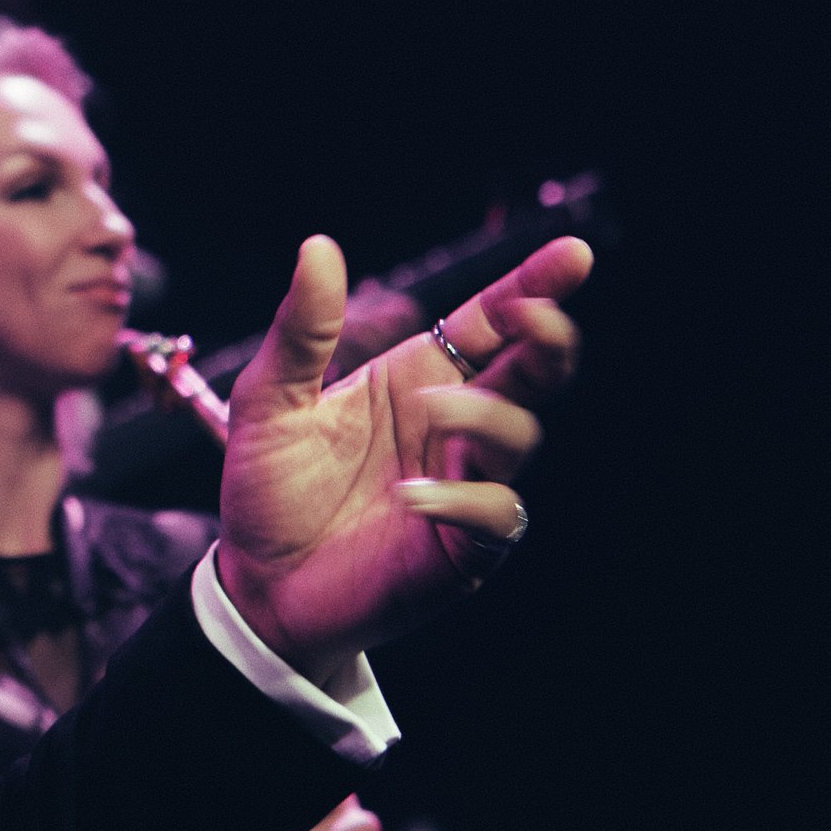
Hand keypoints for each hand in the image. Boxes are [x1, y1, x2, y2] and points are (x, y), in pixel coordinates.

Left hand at [216, 234, 588, 680]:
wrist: (257, 583)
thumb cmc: (269, 487)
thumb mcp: (269, 398)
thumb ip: (302, 329)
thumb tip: (319, 247)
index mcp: (414, 378)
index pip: (489, 324)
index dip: (534, 286)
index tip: (573, 254)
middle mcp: (451, 426)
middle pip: (531, 371)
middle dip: (545, 338)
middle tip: (530, 316)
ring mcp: (464, 484)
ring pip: (519, 434)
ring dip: (486, 413)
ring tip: (432, 409)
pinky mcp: (464, 545)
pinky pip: (497, 513)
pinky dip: (463, 497)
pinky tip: (412, 495)